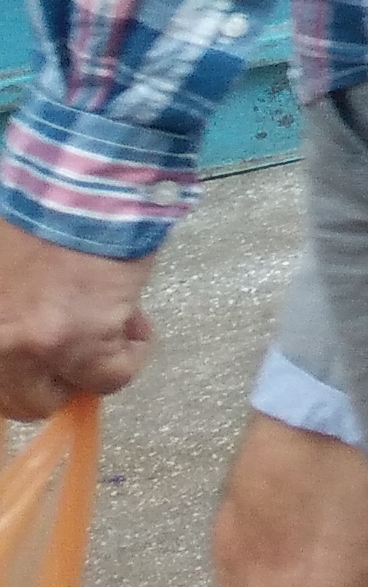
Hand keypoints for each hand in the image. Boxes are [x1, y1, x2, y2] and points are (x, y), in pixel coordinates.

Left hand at [0, 224, 156, 417]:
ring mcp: (32, 349)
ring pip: (73, 392)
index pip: (0, 387)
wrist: (80, 183)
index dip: (27, 373)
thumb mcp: (5, 272)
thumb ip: (11, 311)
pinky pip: (115, 373)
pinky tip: (135, 315)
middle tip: (83, 345)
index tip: (51, 359)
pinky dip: (134, 351)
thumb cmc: (39, 213)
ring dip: (98, 365)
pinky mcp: (81, 342)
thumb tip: (36, 336)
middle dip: (60, 377)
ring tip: (118, 321)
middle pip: (26, 402)